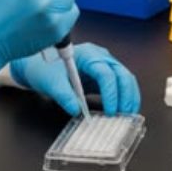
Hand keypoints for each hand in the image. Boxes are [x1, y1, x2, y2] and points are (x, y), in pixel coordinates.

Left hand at [9, 43, 141, 115]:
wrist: (41, 67)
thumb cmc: (46, 69)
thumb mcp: (51, 83)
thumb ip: (64, 95)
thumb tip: (76, 110)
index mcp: (88, 55)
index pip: (105, 72)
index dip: (110, 93)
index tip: (110, 111)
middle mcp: (101, 57)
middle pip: (122, 74)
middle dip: (126, 95)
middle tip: (125, 115)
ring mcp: (105, 65)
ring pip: (126, 78)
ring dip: (130, 97)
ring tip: (129, 115)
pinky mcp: (105, 75)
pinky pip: (120, 84)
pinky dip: (125, 97)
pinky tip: (125, 110)